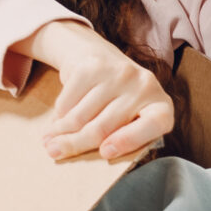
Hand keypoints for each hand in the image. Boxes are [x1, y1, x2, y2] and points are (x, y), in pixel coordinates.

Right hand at [16, 19, 174, 160]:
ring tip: (49, 139)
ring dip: (60, 131)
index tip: (105, 153)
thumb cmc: (117, 101)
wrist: (99, 56)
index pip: (153, 124)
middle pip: (104, 126)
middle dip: (74, 144)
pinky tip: (58, 118)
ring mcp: (119, 73)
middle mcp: (145, 86)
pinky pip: (68, 101)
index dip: (129, 140)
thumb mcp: (129, 120)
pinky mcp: (93, 66)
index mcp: (161, 106)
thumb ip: (121, 138)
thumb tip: (93, 155)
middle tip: (54, 152)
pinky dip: (59, 113)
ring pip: (80, 116)